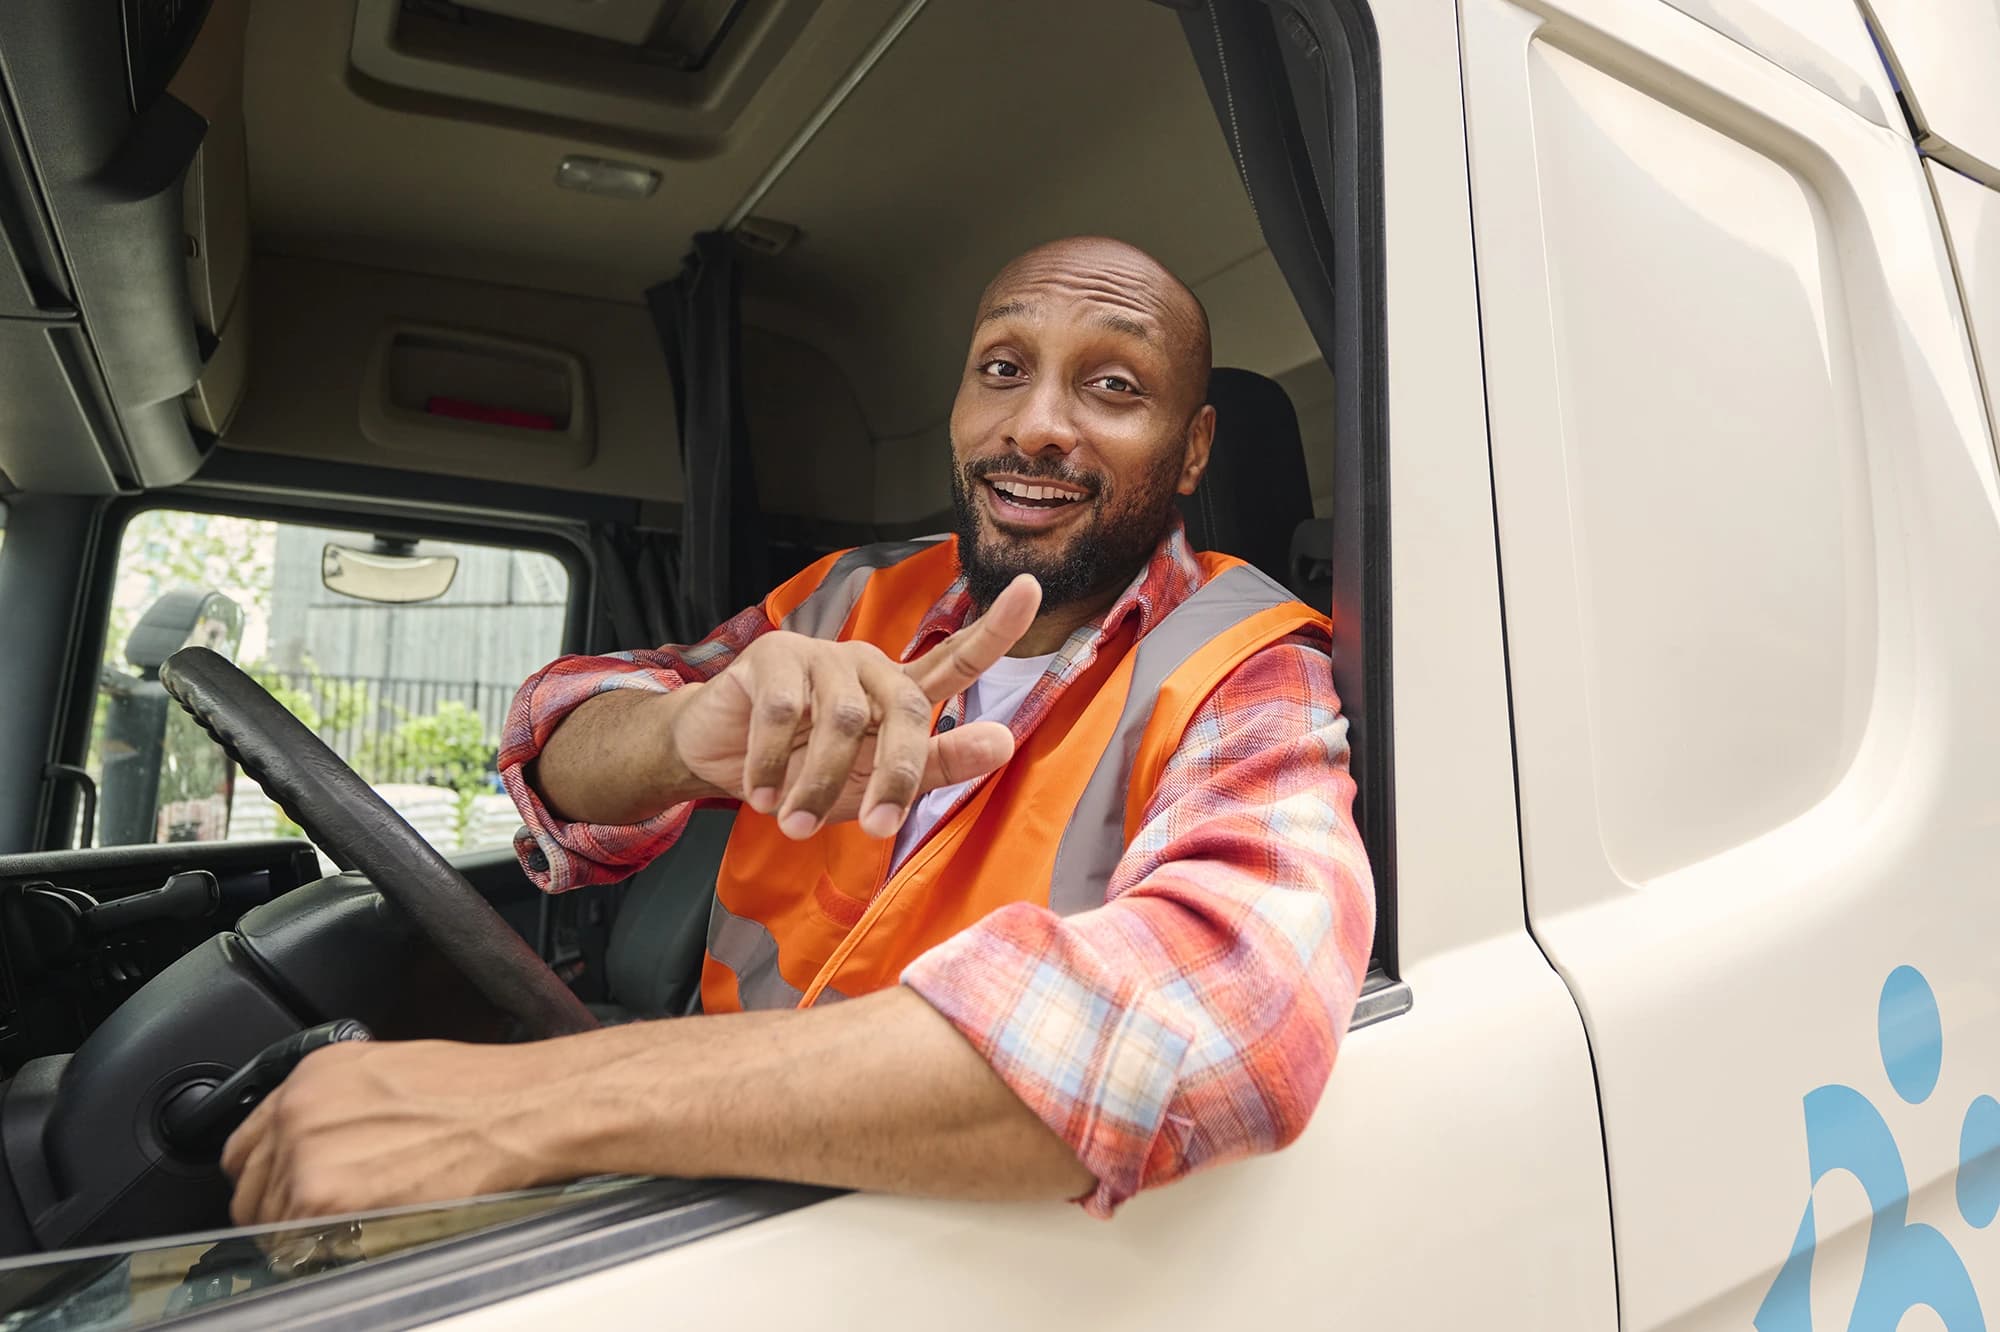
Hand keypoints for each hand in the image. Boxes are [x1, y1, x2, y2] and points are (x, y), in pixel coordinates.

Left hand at [221, 1040, 566, 1225]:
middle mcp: (299, 1111)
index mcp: (313, 1075)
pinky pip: (296, 1246)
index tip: (285, 1192)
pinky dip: (322, 1251)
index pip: (246, 1145)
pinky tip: (363, 1233)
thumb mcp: (391, 1075)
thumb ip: (339, 1107)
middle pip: (249, 1189)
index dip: (268, 1176)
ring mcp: (306, 1156)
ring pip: (268, 1224)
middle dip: (281, 1210)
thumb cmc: (481, 1091)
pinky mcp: (326, 1200)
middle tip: (323, 1220)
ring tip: (355, 1227)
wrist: (520, 1109)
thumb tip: (321, 1147)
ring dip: (303, 1234)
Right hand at [671, 574, 1041, 839]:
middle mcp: (868, 665)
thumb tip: (1003, 740)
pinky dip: (774, 765)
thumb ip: (940, 764)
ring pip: (843, 720)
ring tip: (793, 821)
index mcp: (900, 693)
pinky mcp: (772, 656)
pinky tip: (761, 792)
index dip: (996, 627)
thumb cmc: (806, 774)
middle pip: (906, 711)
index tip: (1032, 589)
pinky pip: (784, 714)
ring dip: (818, 783)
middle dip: (895, 775)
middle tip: (874, 826)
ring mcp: (821, 654)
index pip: (958, 657)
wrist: (720, 765)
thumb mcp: (877, 783)